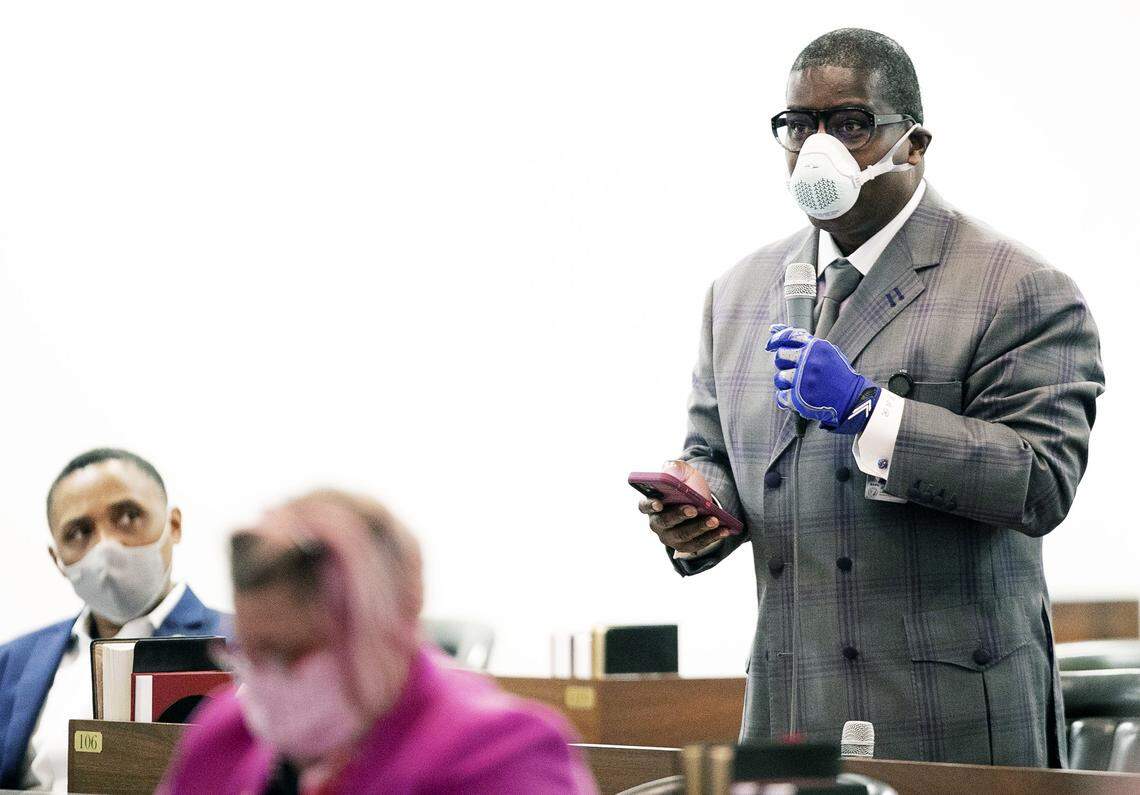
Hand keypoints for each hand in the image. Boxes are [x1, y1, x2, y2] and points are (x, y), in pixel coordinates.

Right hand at [637, 461, 730, 553]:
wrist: (701, 500)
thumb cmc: (686, 485)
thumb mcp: (683, 472)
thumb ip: (675, 467)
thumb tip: (670, 472)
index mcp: (652, 503)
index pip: (644, 506)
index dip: (650, 505)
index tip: (658, 504)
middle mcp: (657, 523)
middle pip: (664, 522)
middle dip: (679, 516)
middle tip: (693, 509)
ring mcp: (670, 537)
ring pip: (683, 536)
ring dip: (699, 528)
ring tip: (715, 520)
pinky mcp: (686, 546)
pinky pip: (698, 544)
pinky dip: (711, 537)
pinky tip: (724, 529)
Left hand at [765, 324, 880, 434]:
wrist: (852, 397)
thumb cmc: (835, 373)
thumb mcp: (824, 351)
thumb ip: (801, 340)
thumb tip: (772, 328)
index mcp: (816, 347)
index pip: (789, 336)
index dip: (776, 340)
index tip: (770, 346)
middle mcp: (809, 361)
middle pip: (780, 356)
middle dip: (783, 363)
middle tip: (793, 370)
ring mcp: (804, 379)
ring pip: (779, 377)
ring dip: (784, 382)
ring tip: (797, 385)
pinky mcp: (800, 397)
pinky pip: (781, 396)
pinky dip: (786, 398)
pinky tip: (796, 398)